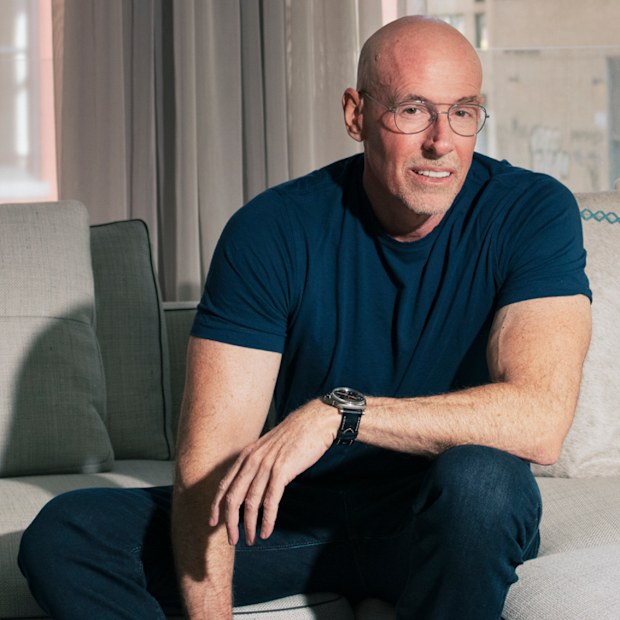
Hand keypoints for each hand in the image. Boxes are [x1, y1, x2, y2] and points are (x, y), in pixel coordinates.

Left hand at [208, 400, 335, 545]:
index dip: (216, 506)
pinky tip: (266, 532)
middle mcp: (252, 460)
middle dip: (230, 522)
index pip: (224, 484)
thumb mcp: (270, 449)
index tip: (213, 522)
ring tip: (250, 540)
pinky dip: (267, 520)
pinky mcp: (282, 471)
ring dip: (249, 526)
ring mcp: (266, 465)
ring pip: (250, 503)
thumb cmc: (296, 436)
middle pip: (232, 497)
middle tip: (232, 540)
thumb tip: (256, 492)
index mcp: (247, 454)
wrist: (315, 421)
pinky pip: (270, 501)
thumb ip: (259, 466)